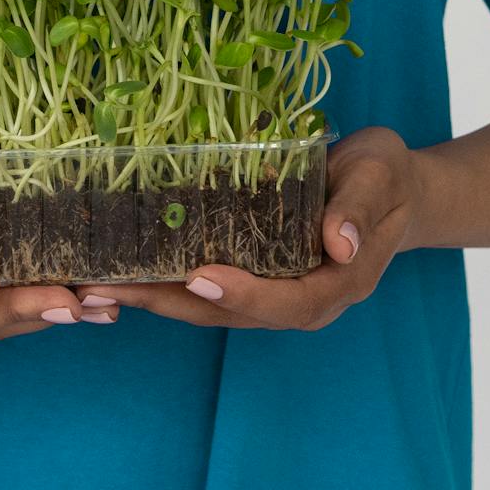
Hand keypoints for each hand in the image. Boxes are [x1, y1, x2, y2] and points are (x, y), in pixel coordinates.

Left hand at [77, 126, 421, 329]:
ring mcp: (277, 291)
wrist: (391, 186)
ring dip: (155, 298)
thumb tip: (337, 244)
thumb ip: (358, 208)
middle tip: (110, 288)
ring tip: (97, 286)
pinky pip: (208, 287)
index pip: (289, 302)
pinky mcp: (256, 274)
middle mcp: (303, 298)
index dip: (244, 294)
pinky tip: (124, 270)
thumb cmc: (386, 176)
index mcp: (339, 283)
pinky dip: (167, 282)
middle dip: (171, 303)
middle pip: (234, 313)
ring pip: (211, 307)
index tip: (200, 277)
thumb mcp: (379, 177)